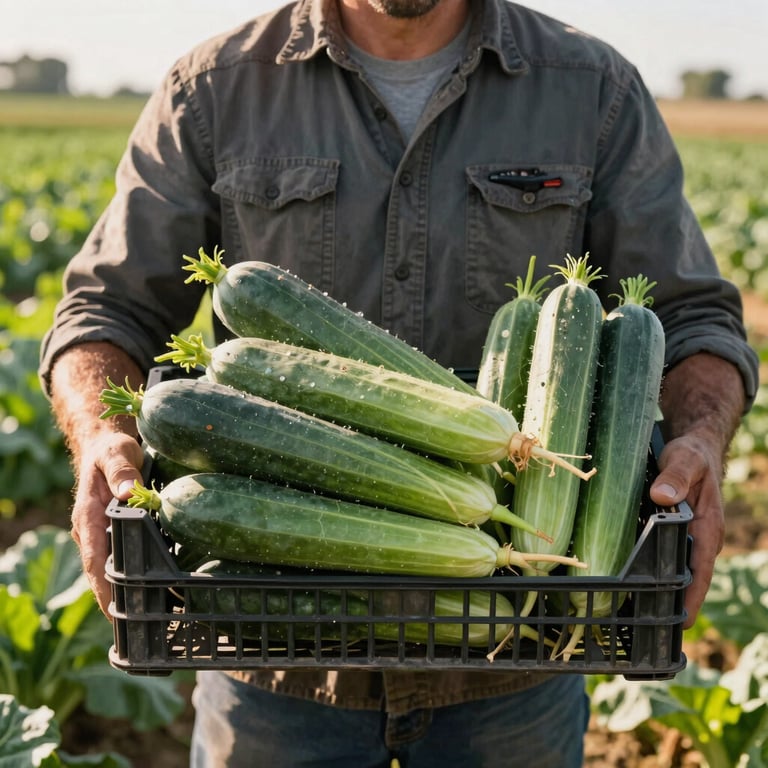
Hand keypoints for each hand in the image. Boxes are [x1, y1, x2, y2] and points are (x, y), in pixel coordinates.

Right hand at [70, 431, 144, 615]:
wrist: (104, 445)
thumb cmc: (112, 449)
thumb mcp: (118, 453)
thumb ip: (122, 471)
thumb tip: (128, 492)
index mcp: (88, 517)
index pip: (95, 560)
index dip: (104, 588)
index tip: (115, 612)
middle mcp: (91, 532)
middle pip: (101, 574)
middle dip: (115, 601)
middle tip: (138, 629)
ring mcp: (100, 535)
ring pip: (109, 570)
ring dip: (123, 592)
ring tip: (148, 620)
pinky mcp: (112, 533)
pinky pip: (118, 558)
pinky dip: (130, 576)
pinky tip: (151, 590)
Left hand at [649, 432, 724, 628]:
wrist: (694, 448)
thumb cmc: (691, 455)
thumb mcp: (684, 460)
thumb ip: (676, 476)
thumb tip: (663, 497)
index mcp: (707, 527)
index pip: (701, 570)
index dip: (692, 597)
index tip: (681, 622)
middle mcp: (700, 538)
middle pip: (690, 578)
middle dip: (674, 603)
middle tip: (651, 628)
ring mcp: (689, 537)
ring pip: (677, 569)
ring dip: (663, 589)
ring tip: (637, 613)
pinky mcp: (675, 532)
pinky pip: (667, 555)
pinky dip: (655, 569)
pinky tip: (633, 580)